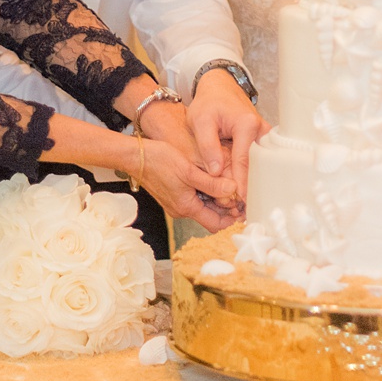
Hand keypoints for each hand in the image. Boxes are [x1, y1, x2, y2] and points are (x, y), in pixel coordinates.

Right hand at [136, 98, 242, 221]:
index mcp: (186, 207)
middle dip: (228, 208)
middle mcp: (182, 209)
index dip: (233, 219)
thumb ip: (212, 183)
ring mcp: (178, 202)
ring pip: (205, 206)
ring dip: (219, 199)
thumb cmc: (159, 161)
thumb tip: (233, 191)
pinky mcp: (175, 193)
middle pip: (212, 216)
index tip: (246, 208)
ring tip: (235, 186)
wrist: (135, 156)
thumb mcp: (189, 171)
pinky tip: (218, 180)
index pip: (216, 224)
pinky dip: (209, 192)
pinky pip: (197, 198)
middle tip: (244, 195)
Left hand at [190, 67, 265, 200]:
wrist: (219, 88)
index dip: (240, 182)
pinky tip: (247, 193)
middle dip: (251, 188)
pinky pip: (259, 161)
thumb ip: (207, 146)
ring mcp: (264, 136)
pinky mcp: (262, 141)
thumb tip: (216, 172)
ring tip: (248, 207)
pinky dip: (253, 176)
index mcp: (247, 125)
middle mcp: (261, 131)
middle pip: (258, 165)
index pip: (244, 160)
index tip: (238, 201)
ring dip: (254, 183)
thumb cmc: (208, 103)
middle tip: (246, 211)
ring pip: (261, 165)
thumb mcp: (200, 121)